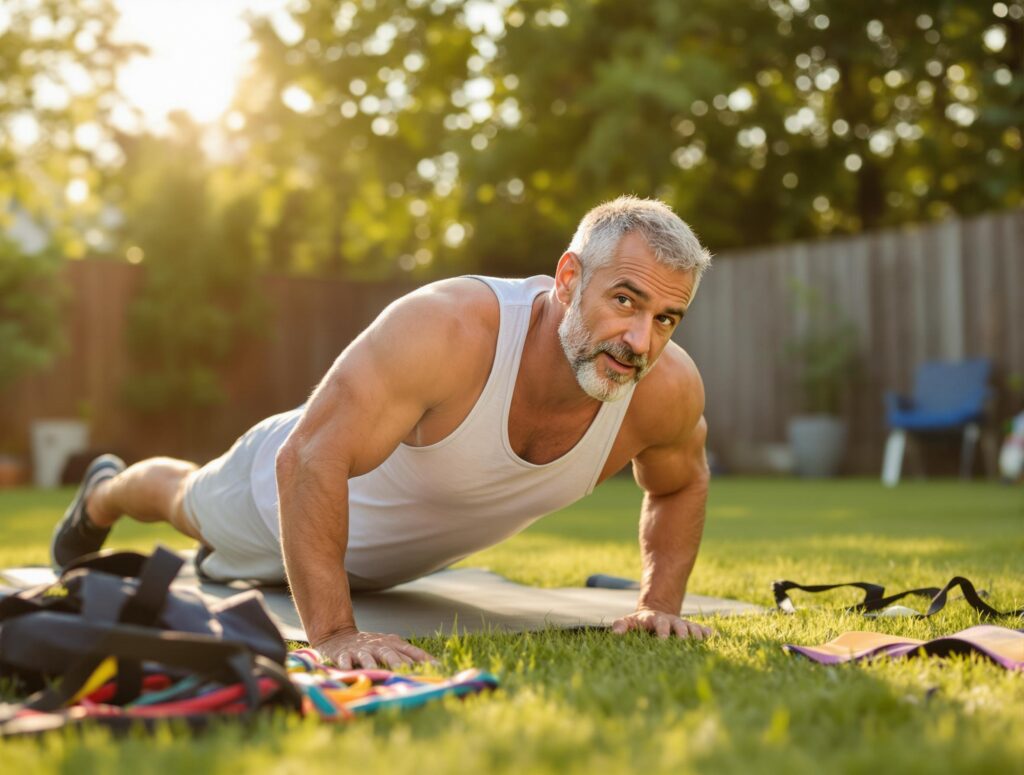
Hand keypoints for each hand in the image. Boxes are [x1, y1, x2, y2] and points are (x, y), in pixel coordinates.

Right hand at [315, 628, 437, 668]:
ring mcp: (361, 650)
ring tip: (378, 672)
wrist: (339, 636)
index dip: (424, 659)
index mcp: (393, 644)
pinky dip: (347, 665)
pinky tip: (348, 671)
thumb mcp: (390, 646)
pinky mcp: (344, 655)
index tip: (437, 668)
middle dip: (400, 664)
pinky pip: (345, 661)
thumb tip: (434, 666)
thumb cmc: (371, 646)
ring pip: (369, 657)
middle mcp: (379, 646)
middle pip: (391, 655)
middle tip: (409, 674)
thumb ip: (408, 655)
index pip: (412, 651)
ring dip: (373, 664)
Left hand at [611, 608, 712, 639]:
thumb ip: (622, 625)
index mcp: (657, 620)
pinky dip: (708, 632)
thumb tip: (615, 633)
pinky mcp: (692, 628)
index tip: (663, 640)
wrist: (657, 612)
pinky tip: (714, 636)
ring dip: (696, 634)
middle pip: (679, 625)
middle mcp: (672, 621)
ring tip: (701, 641)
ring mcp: (683, 624)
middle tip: (684, 641)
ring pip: (692, 627)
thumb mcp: (631, 621)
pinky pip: (702, 629)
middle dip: (682, 633)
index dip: (662, 631)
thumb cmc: (641, 622)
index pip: (660, 624)